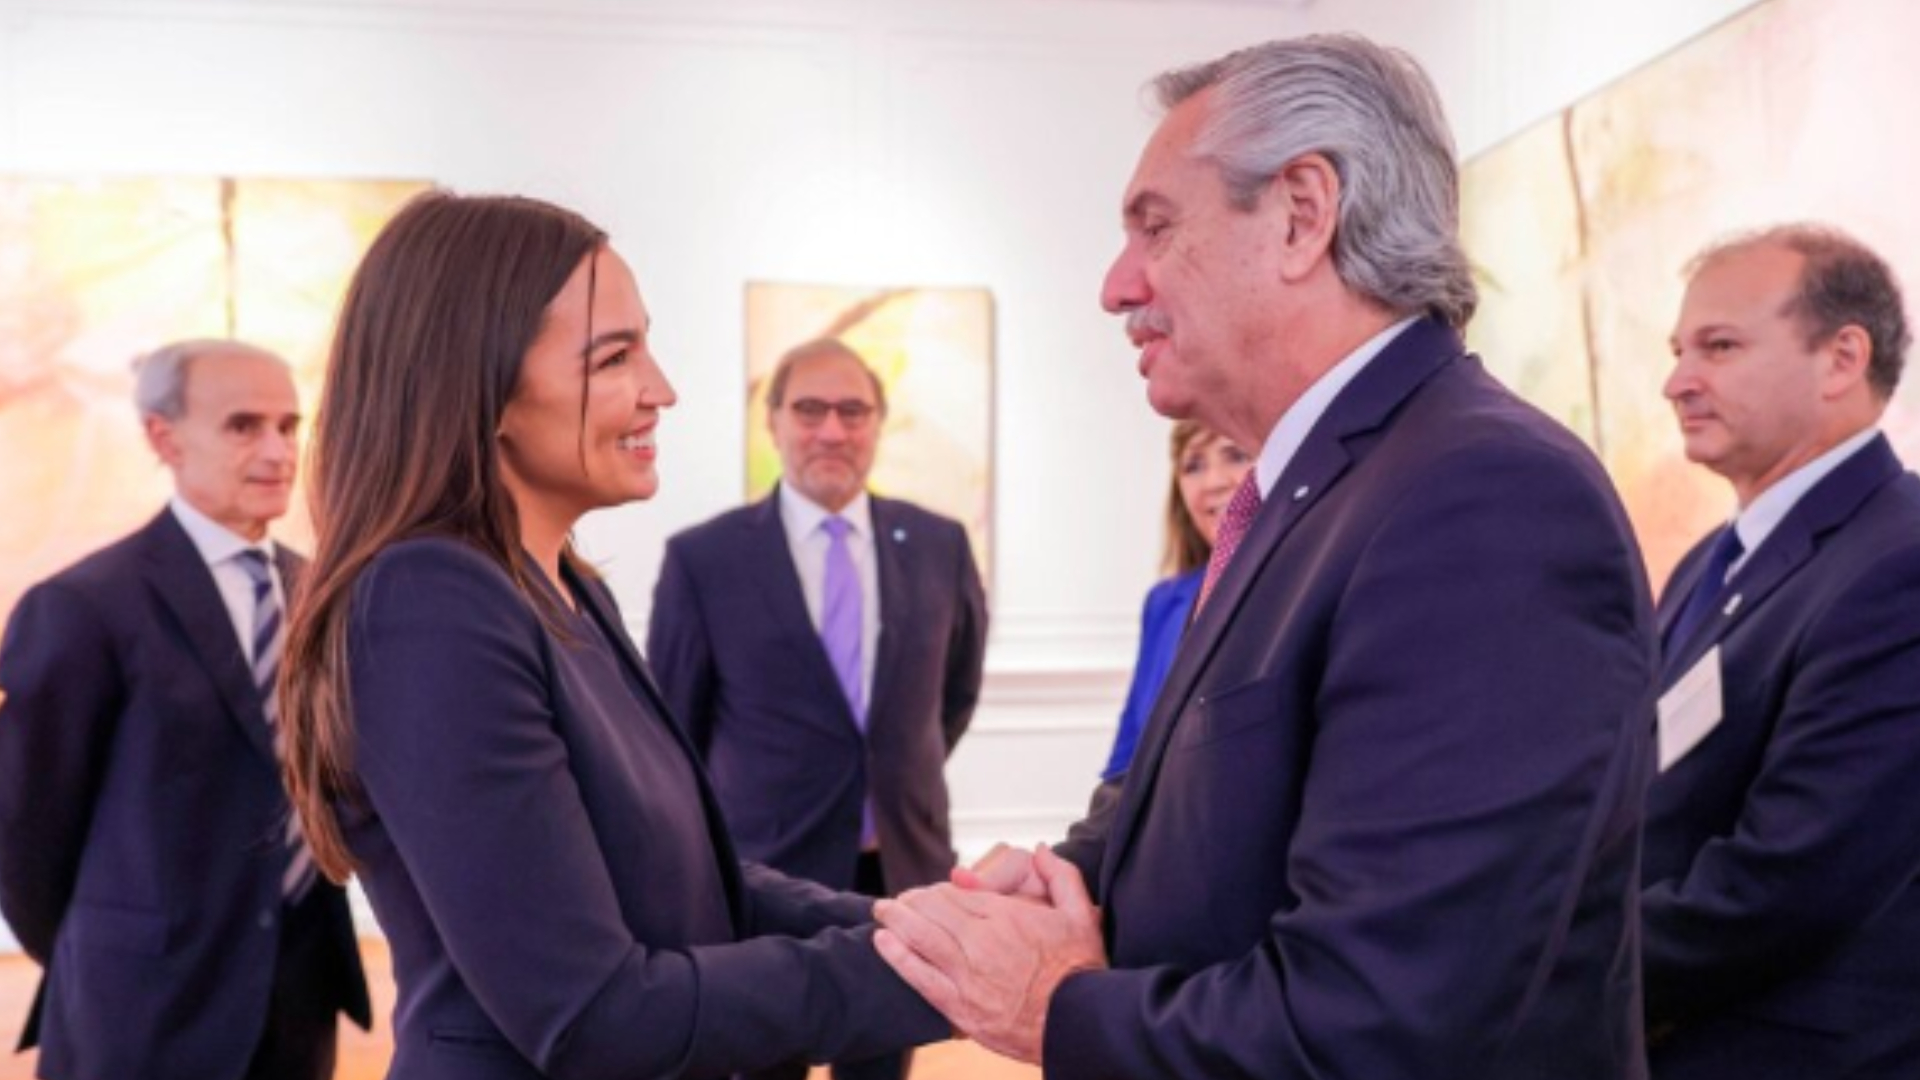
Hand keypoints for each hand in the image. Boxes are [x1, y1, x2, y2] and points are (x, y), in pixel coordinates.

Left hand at [874, 845, 1105, 1063]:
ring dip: (896, 919)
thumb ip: (1062, 876)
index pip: (957, 893)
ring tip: (882, 910)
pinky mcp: (958, 1004)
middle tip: (899, 899)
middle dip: (912, 901)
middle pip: (933, 910)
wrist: (1075, 1023)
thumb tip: (1043, 849)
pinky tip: (881, 941)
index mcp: (1005, 916)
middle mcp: (981, 941)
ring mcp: (966, 973)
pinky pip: (918, 975)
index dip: (939, 890)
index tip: (931, 892)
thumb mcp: (1082, 915)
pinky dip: (897, 955)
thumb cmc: (1079, 972)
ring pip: (920, 936)